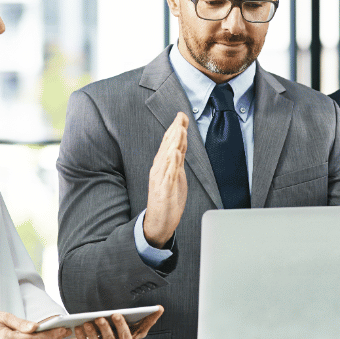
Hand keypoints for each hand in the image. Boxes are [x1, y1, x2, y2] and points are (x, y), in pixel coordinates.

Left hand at [74, 307, 162, 338]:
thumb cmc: (120, 336)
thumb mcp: (133, 329)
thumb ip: (147, 320)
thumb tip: (160, 308)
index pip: (127, 338)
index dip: (121, 326)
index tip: (116, 314)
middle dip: (105, 329)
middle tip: (100, 317)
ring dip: (92, 334)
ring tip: (87, 322)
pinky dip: (81, 338)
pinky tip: (78, 328)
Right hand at [143, 113, 188, 246]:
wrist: (158, 222)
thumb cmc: (167, 200)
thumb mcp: (175, 177)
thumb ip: (176, 161)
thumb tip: (180, 146)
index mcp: (163, 165)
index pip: (170, 143)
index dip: (176, 128)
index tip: (182, 115)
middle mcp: (159, 169)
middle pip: (168, 146)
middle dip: (174, 130)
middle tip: (180, 117)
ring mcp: (160, 179)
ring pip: (167, 157)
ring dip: (173, 142)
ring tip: (179, 129)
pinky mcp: (163, 190)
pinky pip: (168, 175)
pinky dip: (171, 163)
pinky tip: (175, 153)